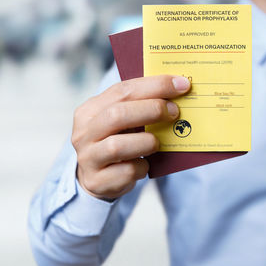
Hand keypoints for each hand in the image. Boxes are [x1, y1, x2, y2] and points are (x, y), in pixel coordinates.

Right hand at [72, 75, 189, 199]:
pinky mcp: (97, 181)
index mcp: (89, 110)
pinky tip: (144, 163)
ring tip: (157, 143)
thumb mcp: (119, 121)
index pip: (122, 91)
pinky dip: (142, 166)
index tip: (181, 84)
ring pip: (118, 146)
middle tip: (174, 112)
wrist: (96, 178)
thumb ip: (138, 106)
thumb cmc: (115, 141)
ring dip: (146, 142)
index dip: (154, 86)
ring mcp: (88, 158)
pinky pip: (126, 172)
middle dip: (151, 110)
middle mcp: (83, 133)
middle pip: (117, 115)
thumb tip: (176, 90)